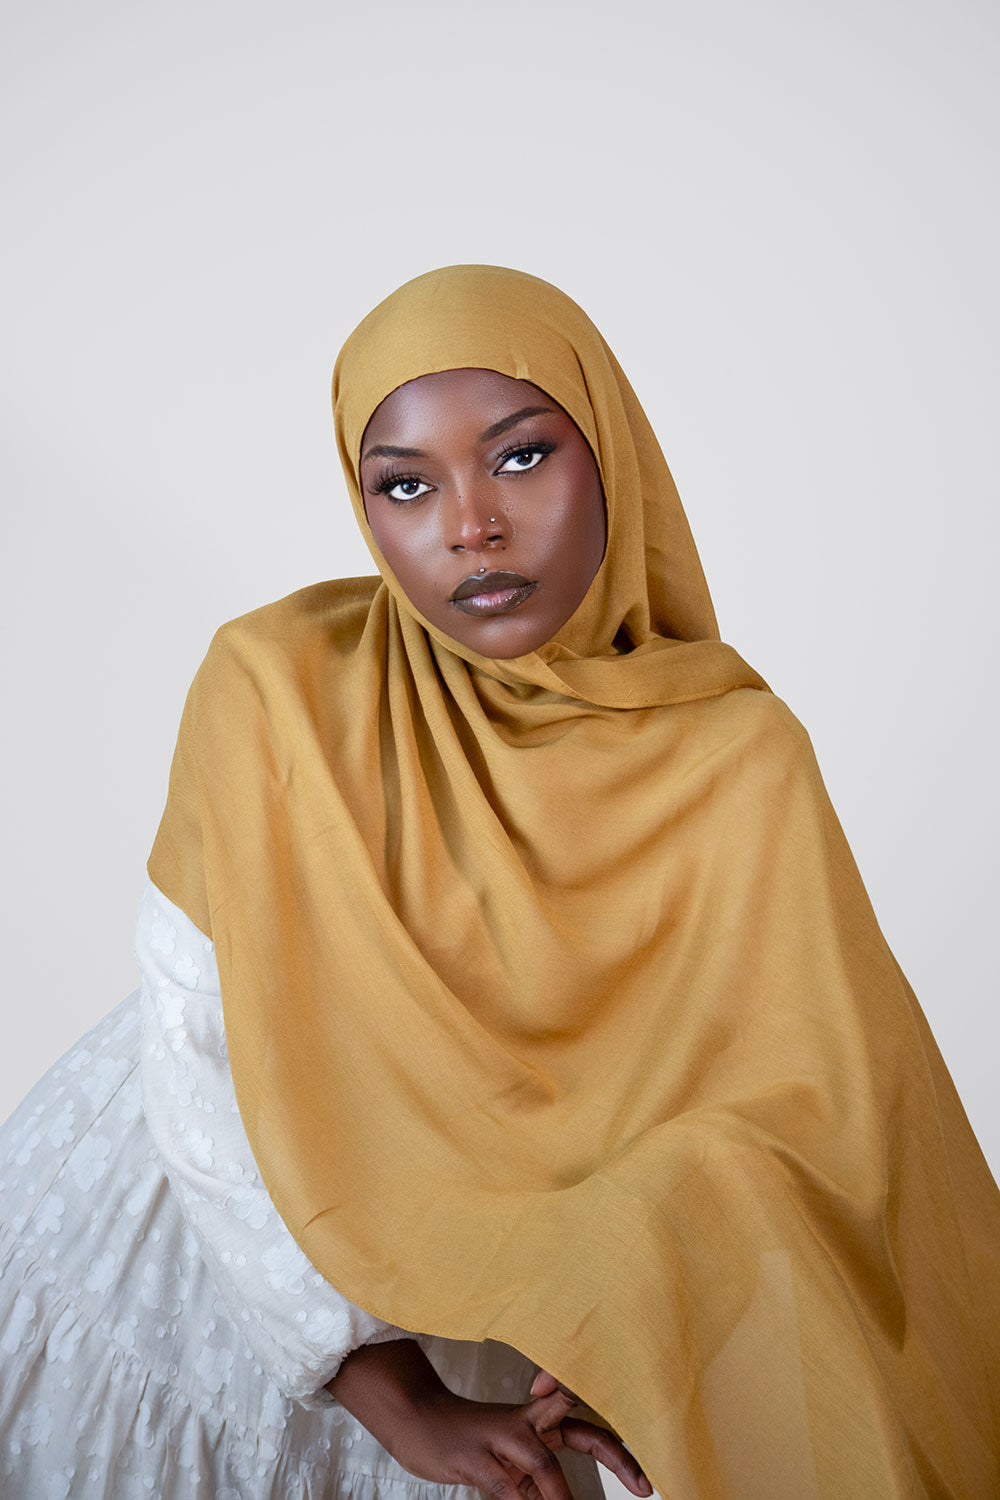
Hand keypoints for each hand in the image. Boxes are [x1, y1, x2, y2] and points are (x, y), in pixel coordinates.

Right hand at [327, 1340, 651, 1499]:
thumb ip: (536, 1473)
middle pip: (578, 1427)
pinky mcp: (474, 1457)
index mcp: (537, 1419)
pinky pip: (504, 1487)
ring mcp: (500, 1437)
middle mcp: (525, 1422)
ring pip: (542, 1462)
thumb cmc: (469, 1438)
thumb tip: (559, 1499)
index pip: (585, 1425)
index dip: (616, 1448)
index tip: (643, 1483)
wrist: (415, 1417)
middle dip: (614, 1454)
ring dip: (559, 1495)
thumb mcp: (508, 1452)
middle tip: (644, 1486)